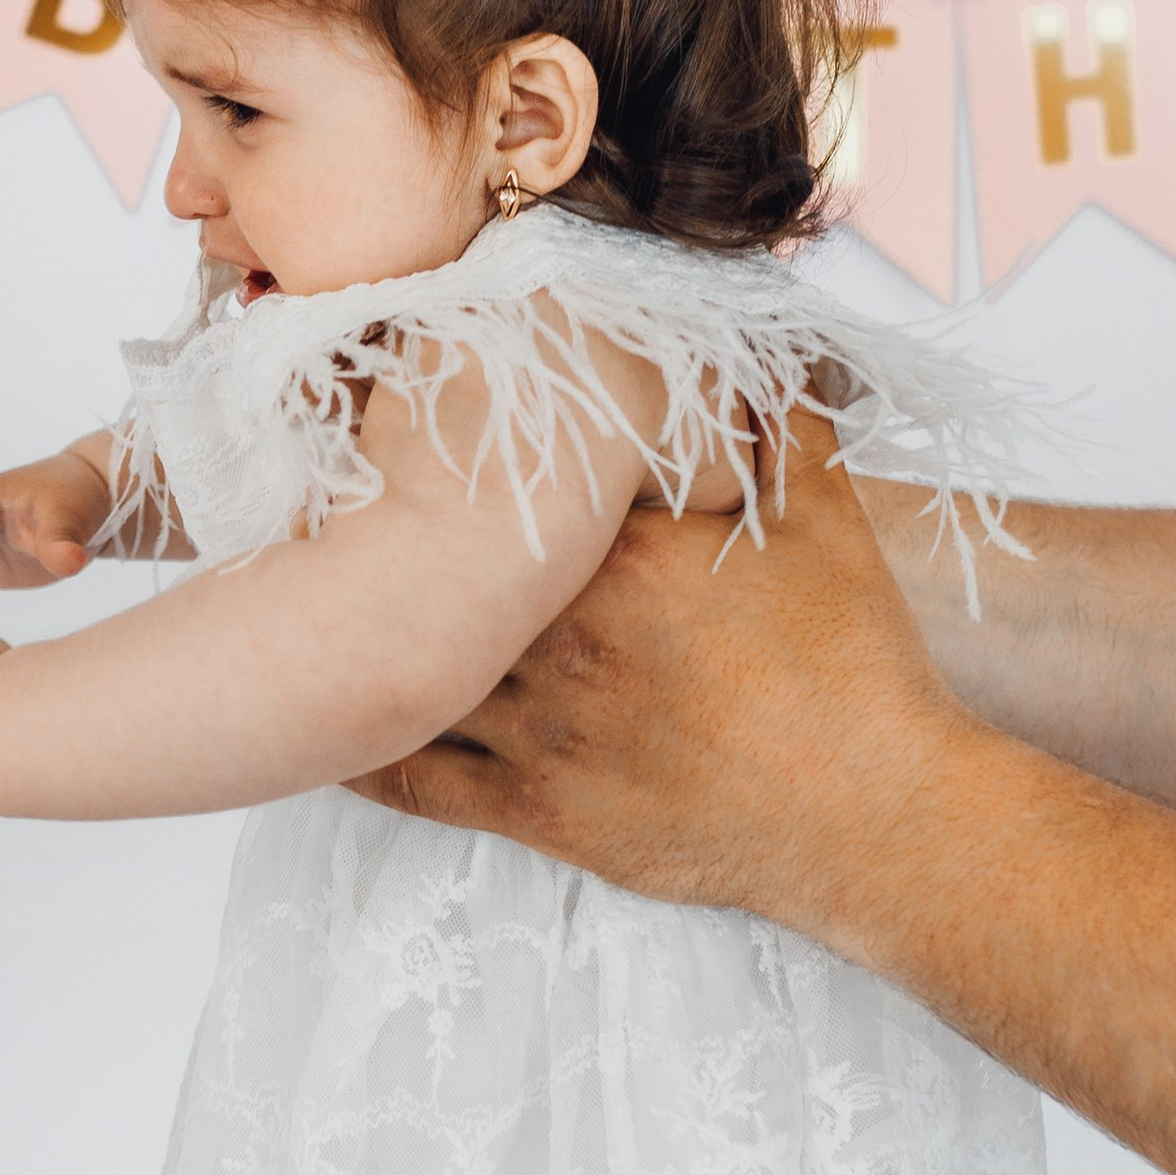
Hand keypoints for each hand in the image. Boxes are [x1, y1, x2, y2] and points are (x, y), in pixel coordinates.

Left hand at [353, 411, 972, 936]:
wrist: (873, 817)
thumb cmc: (856, 670)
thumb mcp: (827, 525)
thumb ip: (777, 429)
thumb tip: (750, 356)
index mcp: (615, 559)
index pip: (495, 492)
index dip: (441, 466)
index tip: (398, 439)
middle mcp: (559, 641)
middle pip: (428, 577)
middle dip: (374, 549)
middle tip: (309, 516)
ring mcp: (540, 732)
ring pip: (408, 675)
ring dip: (353, 643)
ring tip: (301, 609)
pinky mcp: (539, 811)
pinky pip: (417, 781)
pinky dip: (364, 750)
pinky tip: (331, 722)